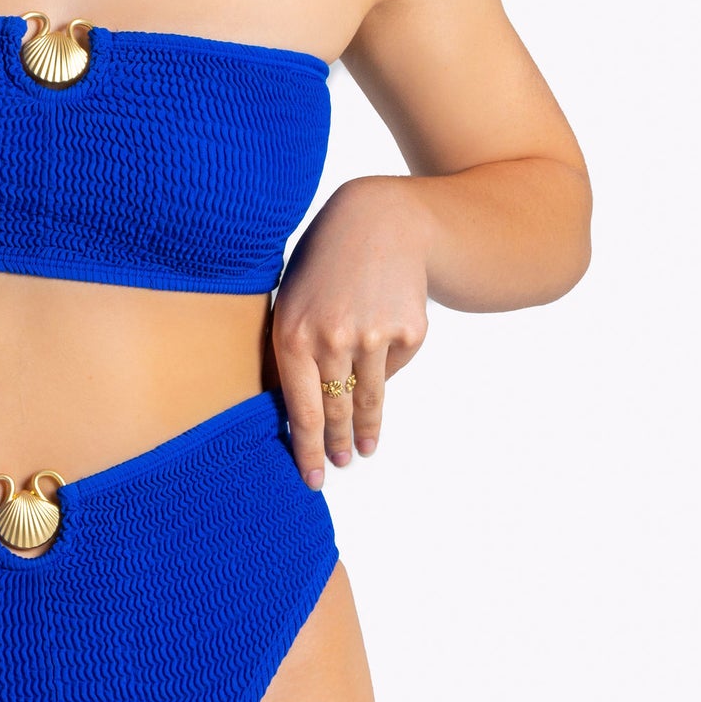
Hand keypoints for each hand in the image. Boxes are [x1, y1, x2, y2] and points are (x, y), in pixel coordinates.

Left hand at [264, 176, 430, 490]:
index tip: (312, 479)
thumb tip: (296, 408)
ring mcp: (374, 336)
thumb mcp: (292, 299)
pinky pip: (392, 368)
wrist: (380, 222)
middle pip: (335, 411)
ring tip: (364, 448)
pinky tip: (379, 357)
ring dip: (365, 429)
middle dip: (335, 445)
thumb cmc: (324, 263)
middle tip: (338, 465)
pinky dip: (385, 371)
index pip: (301, 410)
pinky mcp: (409, 332)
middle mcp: (331, 339)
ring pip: (367, 398)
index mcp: (292, 334)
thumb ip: (292, 350)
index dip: (307, 450)